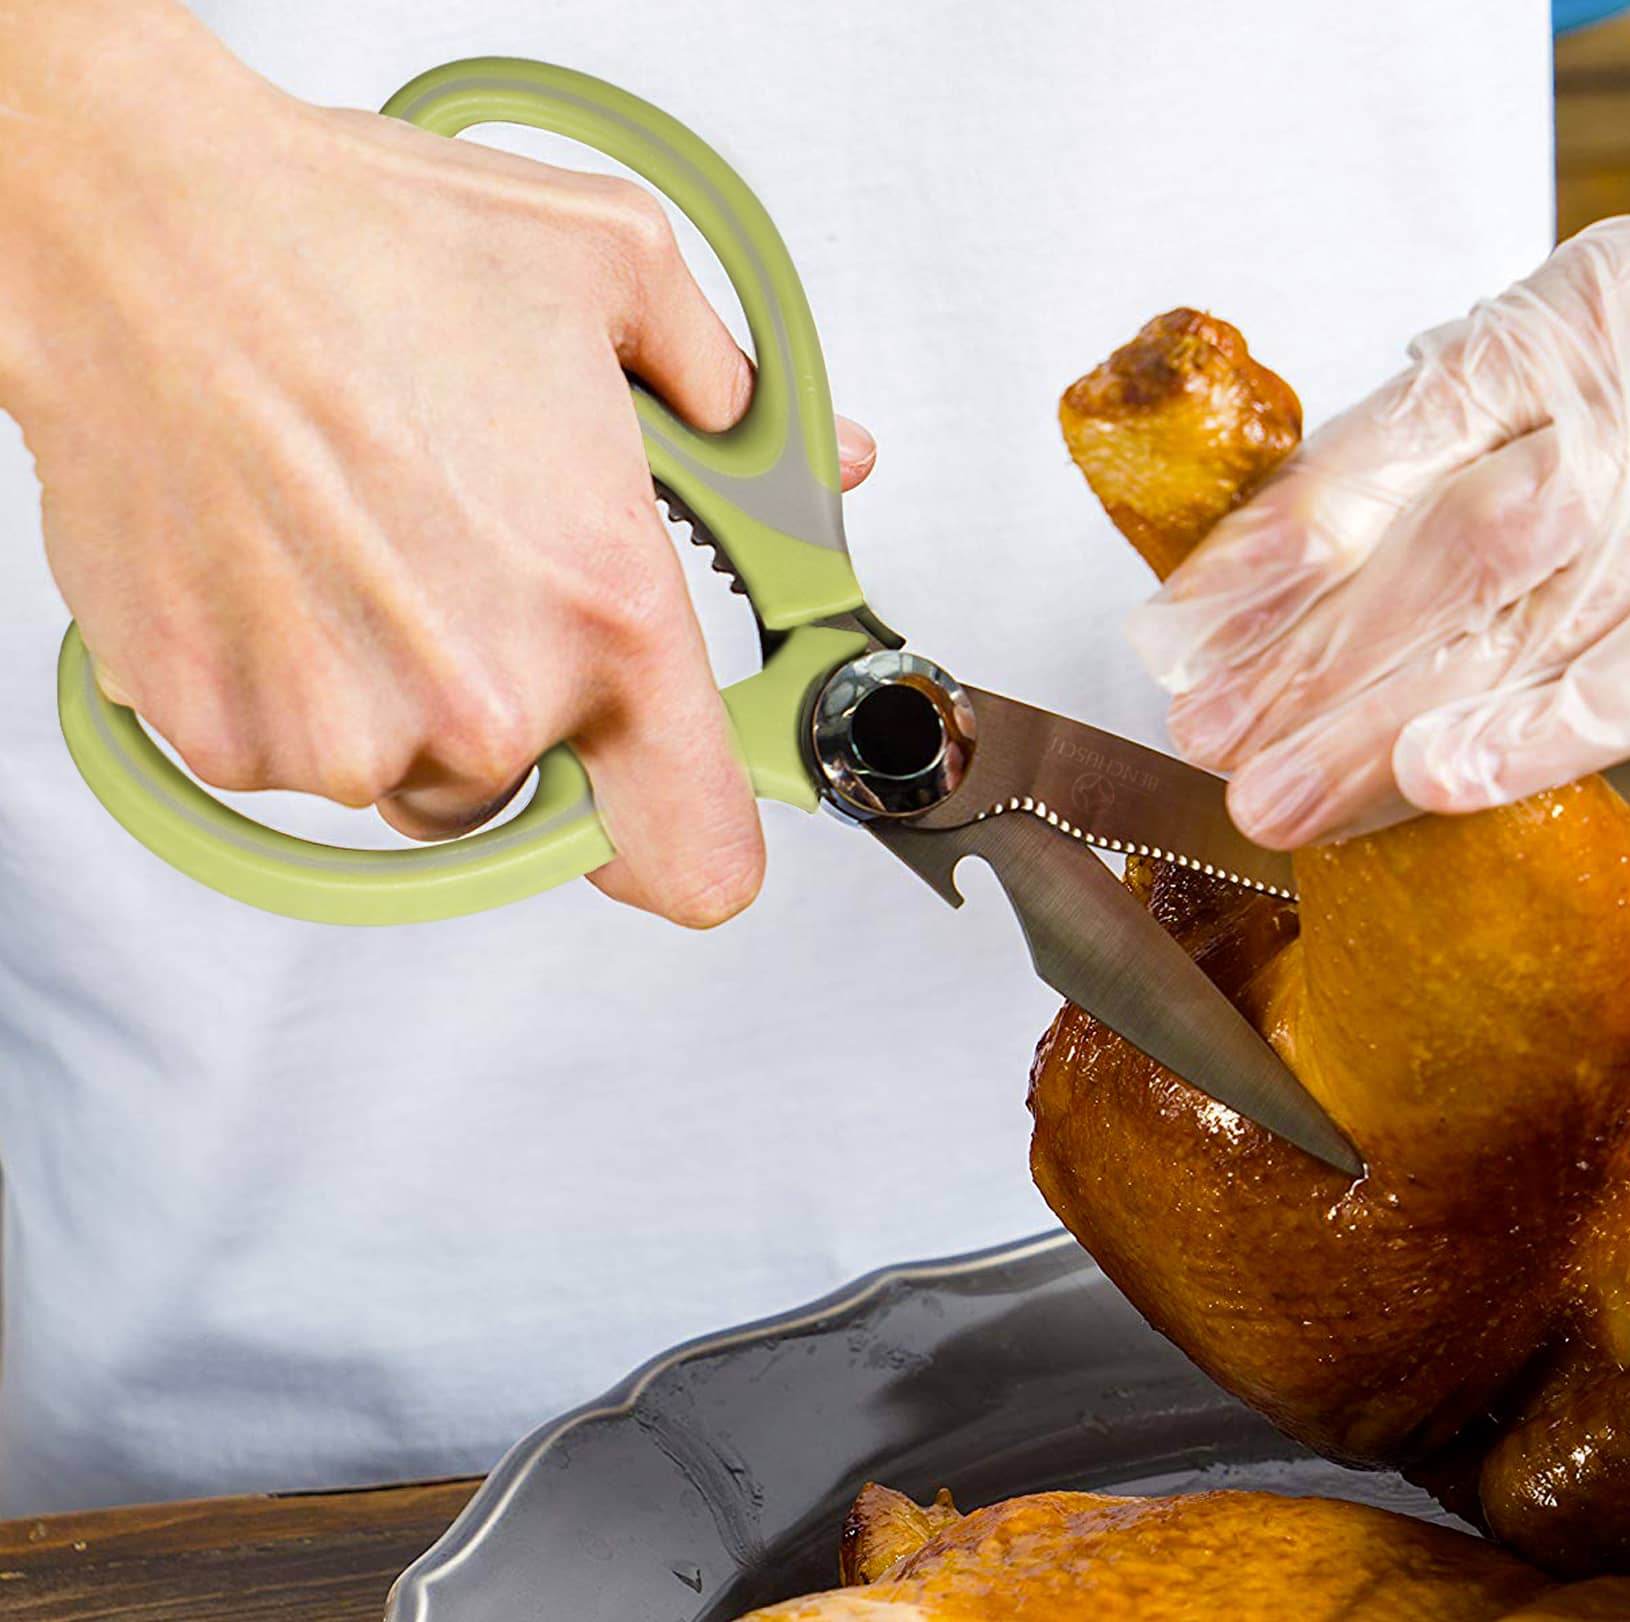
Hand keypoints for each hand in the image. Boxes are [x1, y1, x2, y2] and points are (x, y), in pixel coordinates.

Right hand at [1, 6, 873, 925]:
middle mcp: (484, 696)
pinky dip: (282, 683)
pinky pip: (284, 755)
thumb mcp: (614, 272)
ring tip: (360, 548)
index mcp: (607, 611)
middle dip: (514, 709)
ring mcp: (341, 729)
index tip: (667, 808)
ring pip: (406, 779)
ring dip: (395, 698)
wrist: (142, 231)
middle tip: (460, 576)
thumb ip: (734, 391)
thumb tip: (824, 450)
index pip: (697, 854)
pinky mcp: (218, 732)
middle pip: (534, 796)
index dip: (693, 843)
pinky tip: (277, 561)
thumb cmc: (359, 246)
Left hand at [1126, 211, 1629, 847]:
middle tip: (1218, 740)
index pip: (1411, 428)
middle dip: (1324, 655)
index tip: (1184, 633)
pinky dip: (1538, 737)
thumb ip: (1411, 471)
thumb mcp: (1547, 396)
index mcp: (1594, 303)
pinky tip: (1437, 782)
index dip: (1287, 539)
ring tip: (1289, 795)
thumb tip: (1231, 609)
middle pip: (1471, 537)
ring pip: (1546, 623)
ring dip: (1394, 726)